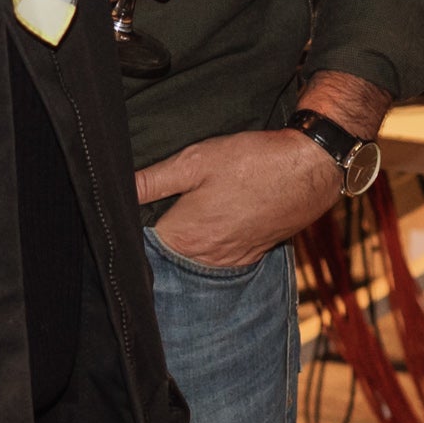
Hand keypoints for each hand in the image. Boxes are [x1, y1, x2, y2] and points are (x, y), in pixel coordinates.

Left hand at [137, 127, 338, 268]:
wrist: (309, 169)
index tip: (130, 216)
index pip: (142, 248)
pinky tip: (215, 222)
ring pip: (193, 260)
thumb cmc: (251, 162)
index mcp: (184, 238)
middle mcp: (205, 258)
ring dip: (186, 245)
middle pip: (167, 258)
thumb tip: (115, 190)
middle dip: (158, 239)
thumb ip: (152, 181)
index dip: (133, 232)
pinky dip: (211, 246)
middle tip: (158, 211)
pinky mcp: (250, 256)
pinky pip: (219, 258)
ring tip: (189, 216)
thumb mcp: (194, 162)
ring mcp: (230, 260)